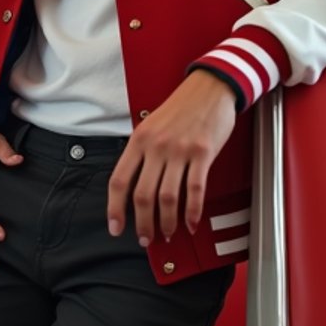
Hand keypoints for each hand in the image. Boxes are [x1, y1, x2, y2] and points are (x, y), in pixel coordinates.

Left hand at [106, 70, 237, 245]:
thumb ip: (141, 153)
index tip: (116, 228)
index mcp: (138, 140)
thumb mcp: (150, 125)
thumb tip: (133, 187)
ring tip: (167, 233)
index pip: (119, 181)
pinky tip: (191, 222)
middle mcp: (156, 146)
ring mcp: (180, 150)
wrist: (210, 87)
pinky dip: (192, 211)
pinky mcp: (202, 153)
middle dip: (143, 223)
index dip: (115, 209)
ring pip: (168, 197)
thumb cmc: (181, 107)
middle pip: (142, 195)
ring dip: (167, 222)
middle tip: (146, 238)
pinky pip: (195, 190)